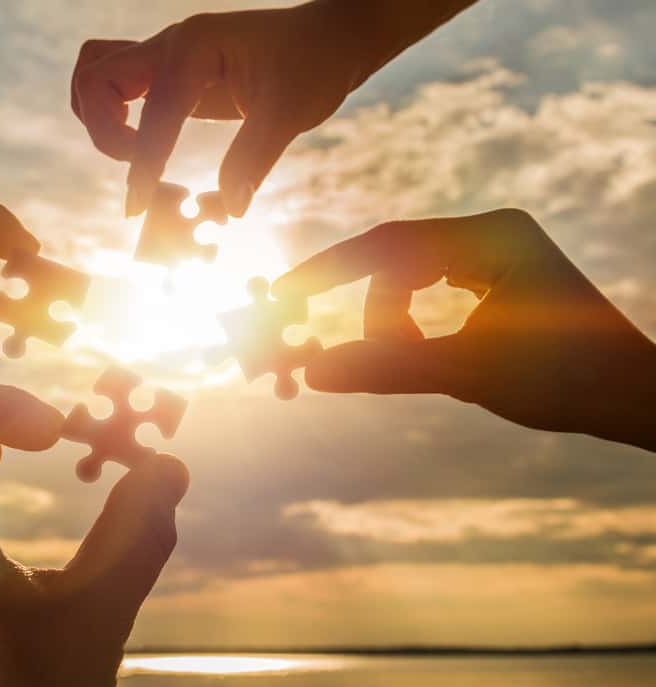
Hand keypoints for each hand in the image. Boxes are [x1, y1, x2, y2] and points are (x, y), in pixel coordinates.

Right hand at [71, 1, 475, 217]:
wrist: (329, 38)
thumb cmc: (315, 64)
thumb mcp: (291, 112)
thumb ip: (254, 158)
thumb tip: (231, 209)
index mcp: (197, 47)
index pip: (154, 112)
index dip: (142, 165)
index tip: (136, 210)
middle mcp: (172, 43)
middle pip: (96, 77)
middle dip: (104, 130)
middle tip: (139, 168)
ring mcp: (166, 53)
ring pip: (95, 72)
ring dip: (98, 115)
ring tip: (134, 152)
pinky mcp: (169, 70)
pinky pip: (114, 81)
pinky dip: (109, 110)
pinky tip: (142, 142)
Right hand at [274, 209, 655, 451]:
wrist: (633, 397)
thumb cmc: (566, 380)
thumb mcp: (467, 371)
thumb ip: (387, 367)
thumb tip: (311, 373)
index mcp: (492, 236)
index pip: (388, 244)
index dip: (328, 271)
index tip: (282, 294)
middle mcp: (493, 232)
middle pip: (395, 259)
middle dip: (360, 305)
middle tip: (322, 343)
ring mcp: (496, 253)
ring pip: (410, 277)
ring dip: (389, 320)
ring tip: (396, 362)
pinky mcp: (497, 277)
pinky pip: (431, 289)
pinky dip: (410, 320)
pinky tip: (415, 349)